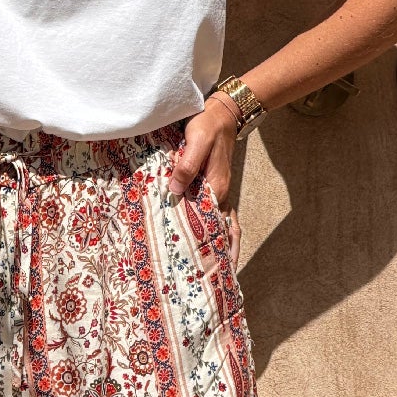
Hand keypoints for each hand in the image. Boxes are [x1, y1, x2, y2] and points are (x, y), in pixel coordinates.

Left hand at [165, 96, 242, 265]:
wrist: (221, 114)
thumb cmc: (206, 126)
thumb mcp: (195, 142)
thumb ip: (186, 166)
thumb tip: (174, 191)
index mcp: (216, 189)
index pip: (211, 225)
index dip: (208, 247)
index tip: (204, 269)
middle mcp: (221, 196)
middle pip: (223, 233)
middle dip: (220, 258)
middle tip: (212, 282)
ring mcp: (220, 194)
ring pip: (223, 228)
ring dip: (221, 249)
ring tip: (216, 272)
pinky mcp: (215, 189)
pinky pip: (219, 216)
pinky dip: (219, 233)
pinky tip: (211, 243)